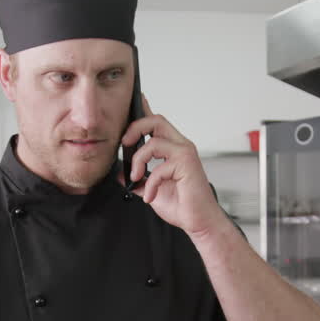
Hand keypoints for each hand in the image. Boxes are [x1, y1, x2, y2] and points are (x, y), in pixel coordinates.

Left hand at [121, 96, 230, 237]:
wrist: (198, 221)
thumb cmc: (182, 205)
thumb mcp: (150, 190)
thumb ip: (138, 179)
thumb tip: (121, 173)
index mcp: (173, 149)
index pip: (157, 123)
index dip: (144, 109)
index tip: (134, 100)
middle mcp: (181, 146)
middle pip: (156, 120)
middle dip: (135, 128)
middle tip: (124, 144)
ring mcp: (185, 153)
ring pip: (153, 141)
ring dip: (138, 161)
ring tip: (136, 178)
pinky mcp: (186, 164)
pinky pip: (159, 168)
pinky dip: (150, 184)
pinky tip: (150, 196)